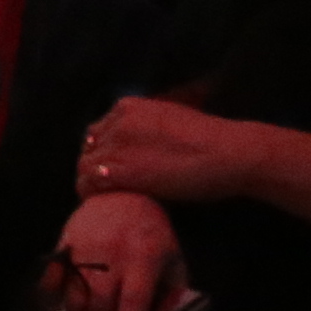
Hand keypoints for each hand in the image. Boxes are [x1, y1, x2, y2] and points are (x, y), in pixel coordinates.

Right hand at [34, 185, 189, 310]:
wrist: (121, 190)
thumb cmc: (152, 231)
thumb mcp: (173, 260)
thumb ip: (174, 300)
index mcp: (145, 256)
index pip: (134, 302)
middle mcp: (113, 252)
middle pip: (99, 304)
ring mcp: (85, 247)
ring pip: (74, 296)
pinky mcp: (64, 243)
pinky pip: (54, 281)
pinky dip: (57, 302)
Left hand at [72, 97, 267, 208]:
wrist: (226, 153)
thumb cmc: (210, 140)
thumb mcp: (170, 118)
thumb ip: (147, 127)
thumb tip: (141, 147)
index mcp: (128, 106)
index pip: (97, 131)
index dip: (103, 152)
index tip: (113, 169)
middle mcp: (117, 122)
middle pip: (88, 147)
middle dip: (95, 166)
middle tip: (109, 187)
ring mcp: (116, 145)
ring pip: (84, 166)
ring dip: (92, 183)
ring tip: (107, 199)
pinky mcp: (120, 171)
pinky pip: (89, 184)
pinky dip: (92, 195)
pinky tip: (106, 204)